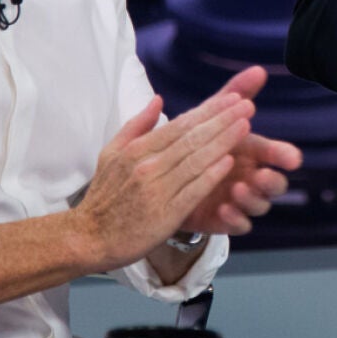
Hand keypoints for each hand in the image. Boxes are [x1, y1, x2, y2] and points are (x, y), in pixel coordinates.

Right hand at [70, 89, 252, 271]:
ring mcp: (156, 190)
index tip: (232, 99)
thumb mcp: (111, 154)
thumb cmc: (104, 197)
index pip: (180, 125)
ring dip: (223, 141)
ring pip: (195, 161)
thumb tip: (158, 100)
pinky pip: (192, 191)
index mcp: (137, 150)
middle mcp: (147, 166)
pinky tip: (228, 162)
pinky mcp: (164, 215)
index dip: (209, 111)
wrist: (88, 238)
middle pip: (192, 138)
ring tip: (245, 125)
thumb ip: (137, 126)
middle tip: (247, 105)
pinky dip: (211, 175)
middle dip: (223, 120)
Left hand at [176, 66, 303, 235]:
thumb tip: (258, 70)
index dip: (284, 155)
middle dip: (272, 181)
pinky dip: (235, 218)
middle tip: (261, 175)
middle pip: (275, 184)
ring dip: (252, 199)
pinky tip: (224, 209)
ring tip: (237, 190)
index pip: (274, 153)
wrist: (164, 176)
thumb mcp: (210, 117)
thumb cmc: (195, 143)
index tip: (292, 158)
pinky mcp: (225, 220)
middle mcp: (250, 177)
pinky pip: (239, 225)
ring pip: (260, 206)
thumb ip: (233, 94)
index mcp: (251, 153)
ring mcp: (239, 200)